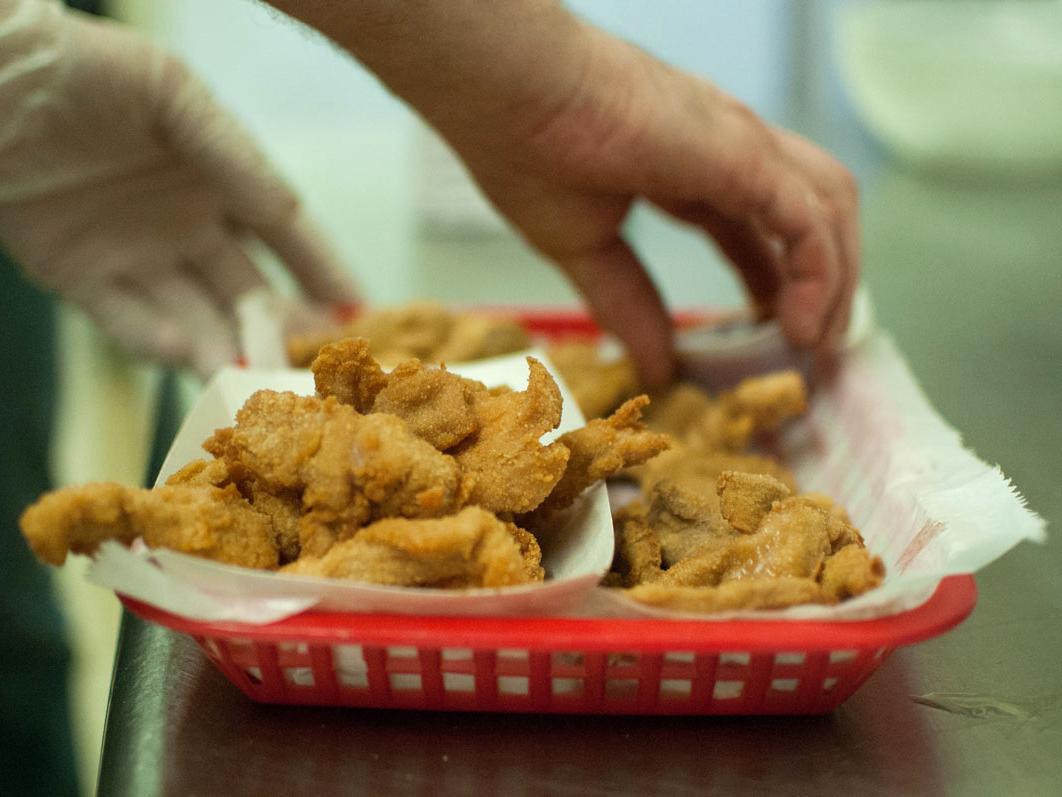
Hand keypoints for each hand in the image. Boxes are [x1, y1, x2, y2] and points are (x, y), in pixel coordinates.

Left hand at [0, 2, 355, 375]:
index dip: (325, 273)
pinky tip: (181, 352)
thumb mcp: (173, 95)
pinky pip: (125, 320)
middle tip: (304, 371)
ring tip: (246, 380)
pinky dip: (154, 340)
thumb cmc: (82, 67)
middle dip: (278, 332)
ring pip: (194, 319)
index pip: (286, 236)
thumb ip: (234, 156)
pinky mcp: (76, 275)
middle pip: (247, 294)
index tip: (361, 314)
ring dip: (222, 351)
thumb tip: (293, 214)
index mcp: (218, 180)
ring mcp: (134, 255)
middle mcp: (185, 227)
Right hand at [446, 27, 858, 386]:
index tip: (776, 333)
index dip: (775, 279)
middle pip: (810, 211)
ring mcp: (741, 144)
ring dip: (836, 278)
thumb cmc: (527, 149)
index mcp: (687, 162)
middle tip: (813, 346)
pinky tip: (803, 324)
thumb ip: (625, 304)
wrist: (507, 93)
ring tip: (817, 341)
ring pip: (828, 207)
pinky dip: (820, 274)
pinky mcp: (743, 156)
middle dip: (823, 279)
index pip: (756, 224)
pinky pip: (809, 221)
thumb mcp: (584, 249)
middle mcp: (728, 147)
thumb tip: (654, 369)